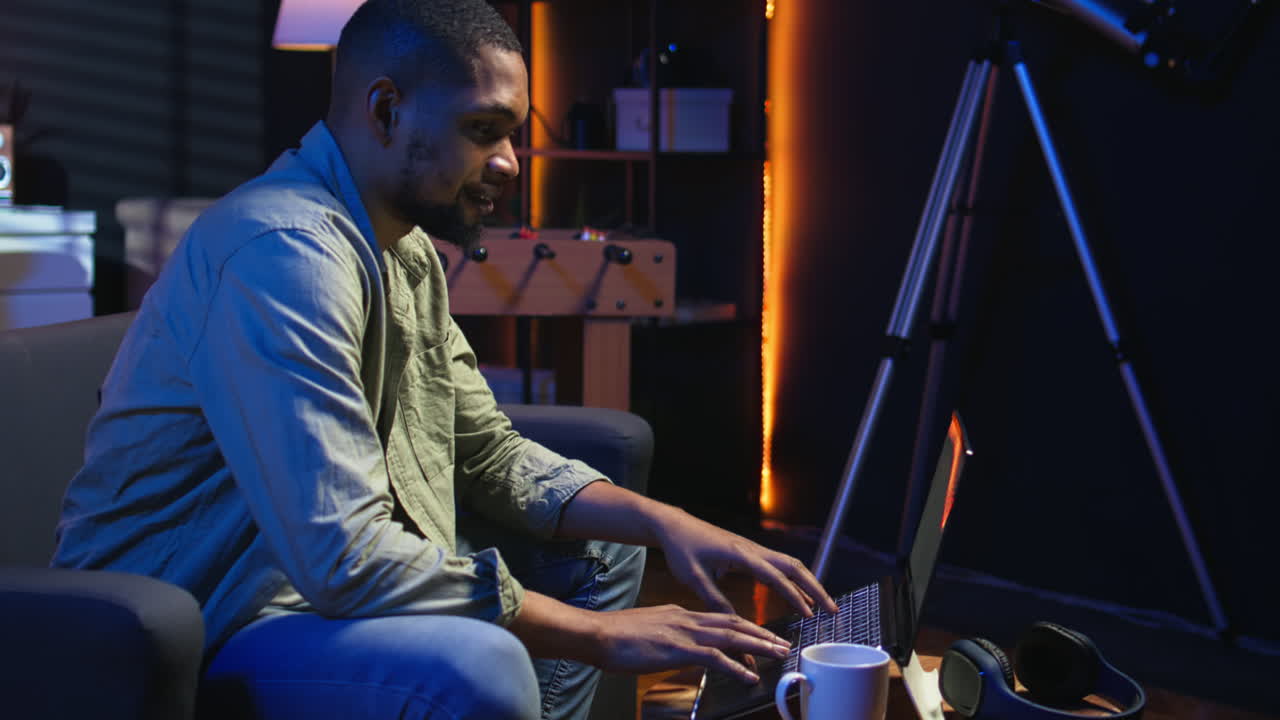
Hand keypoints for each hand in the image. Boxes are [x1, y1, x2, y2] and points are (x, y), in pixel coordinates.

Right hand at [591, 604, 791, 683]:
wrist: (597, 634)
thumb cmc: (616, 636)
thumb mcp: (650, 630)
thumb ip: (671, 636)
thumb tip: (682, 647)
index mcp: (681, 614)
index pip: (721, 617)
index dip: (745, 626)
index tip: (762, 634)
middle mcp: (687, 619)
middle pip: (733, 623)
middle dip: (761, 633)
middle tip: (781, 642)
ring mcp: (684, 633)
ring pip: (731, 636)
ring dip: (758, 645)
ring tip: (777, 653)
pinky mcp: (678, 649)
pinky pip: (714, 658)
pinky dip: (735, 666)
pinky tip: (748, 675)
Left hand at [653, 508, 838, 617]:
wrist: (675, 526)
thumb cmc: (681, 548)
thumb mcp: (694, 578)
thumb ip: (714, 600)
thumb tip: (734, 623)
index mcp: (740, 554)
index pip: (775, 577)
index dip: (793, 596)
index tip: (808, 614)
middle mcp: (752, 549)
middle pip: (794, 566)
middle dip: (815, 587)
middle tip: (832, 609)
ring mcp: (752, 549)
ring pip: (789, 565)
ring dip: (808, 583)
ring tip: (823, 606)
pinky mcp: (749, 553)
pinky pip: (778, 566)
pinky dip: (794, 580)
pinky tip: (799, 596)